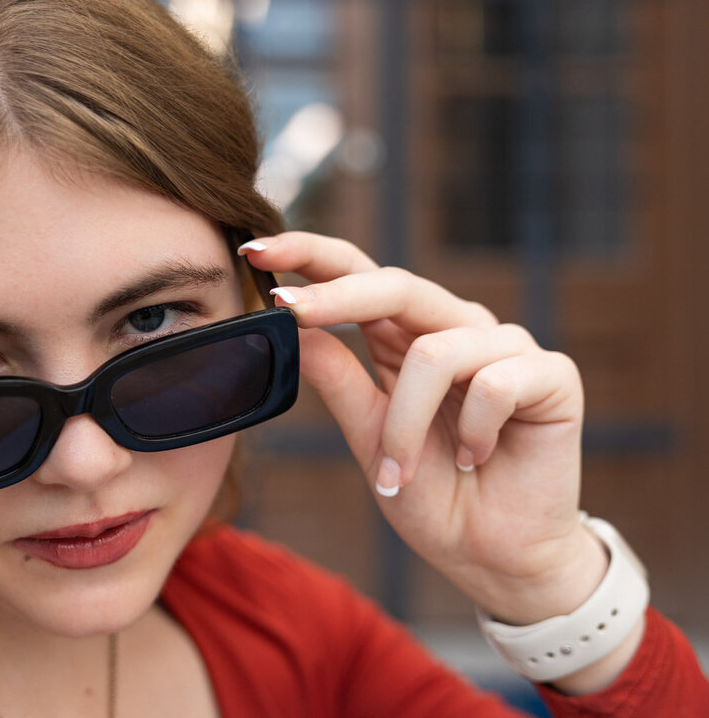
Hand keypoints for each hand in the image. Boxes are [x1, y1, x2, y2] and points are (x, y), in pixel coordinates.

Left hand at [239, 232, 606, 625]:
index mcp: (405, 338)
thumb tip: (293, 327)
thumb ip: (337, 381)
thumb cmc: (430, 494)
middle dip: (337, 294)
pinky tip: (477, 458)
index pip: (359, 276)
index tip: (253, 250)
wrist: (493, 557)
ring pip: (435, 353)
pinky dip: (474, 432)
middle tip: (289, 308)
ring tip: (403, 471)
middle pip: (395, 285)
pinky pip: (495, 383)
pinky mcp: (553, 374)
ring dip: (405, 425)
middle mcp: (456, 329)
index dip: (310, 255)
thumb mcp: (367, 437)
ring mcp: (507, 347)